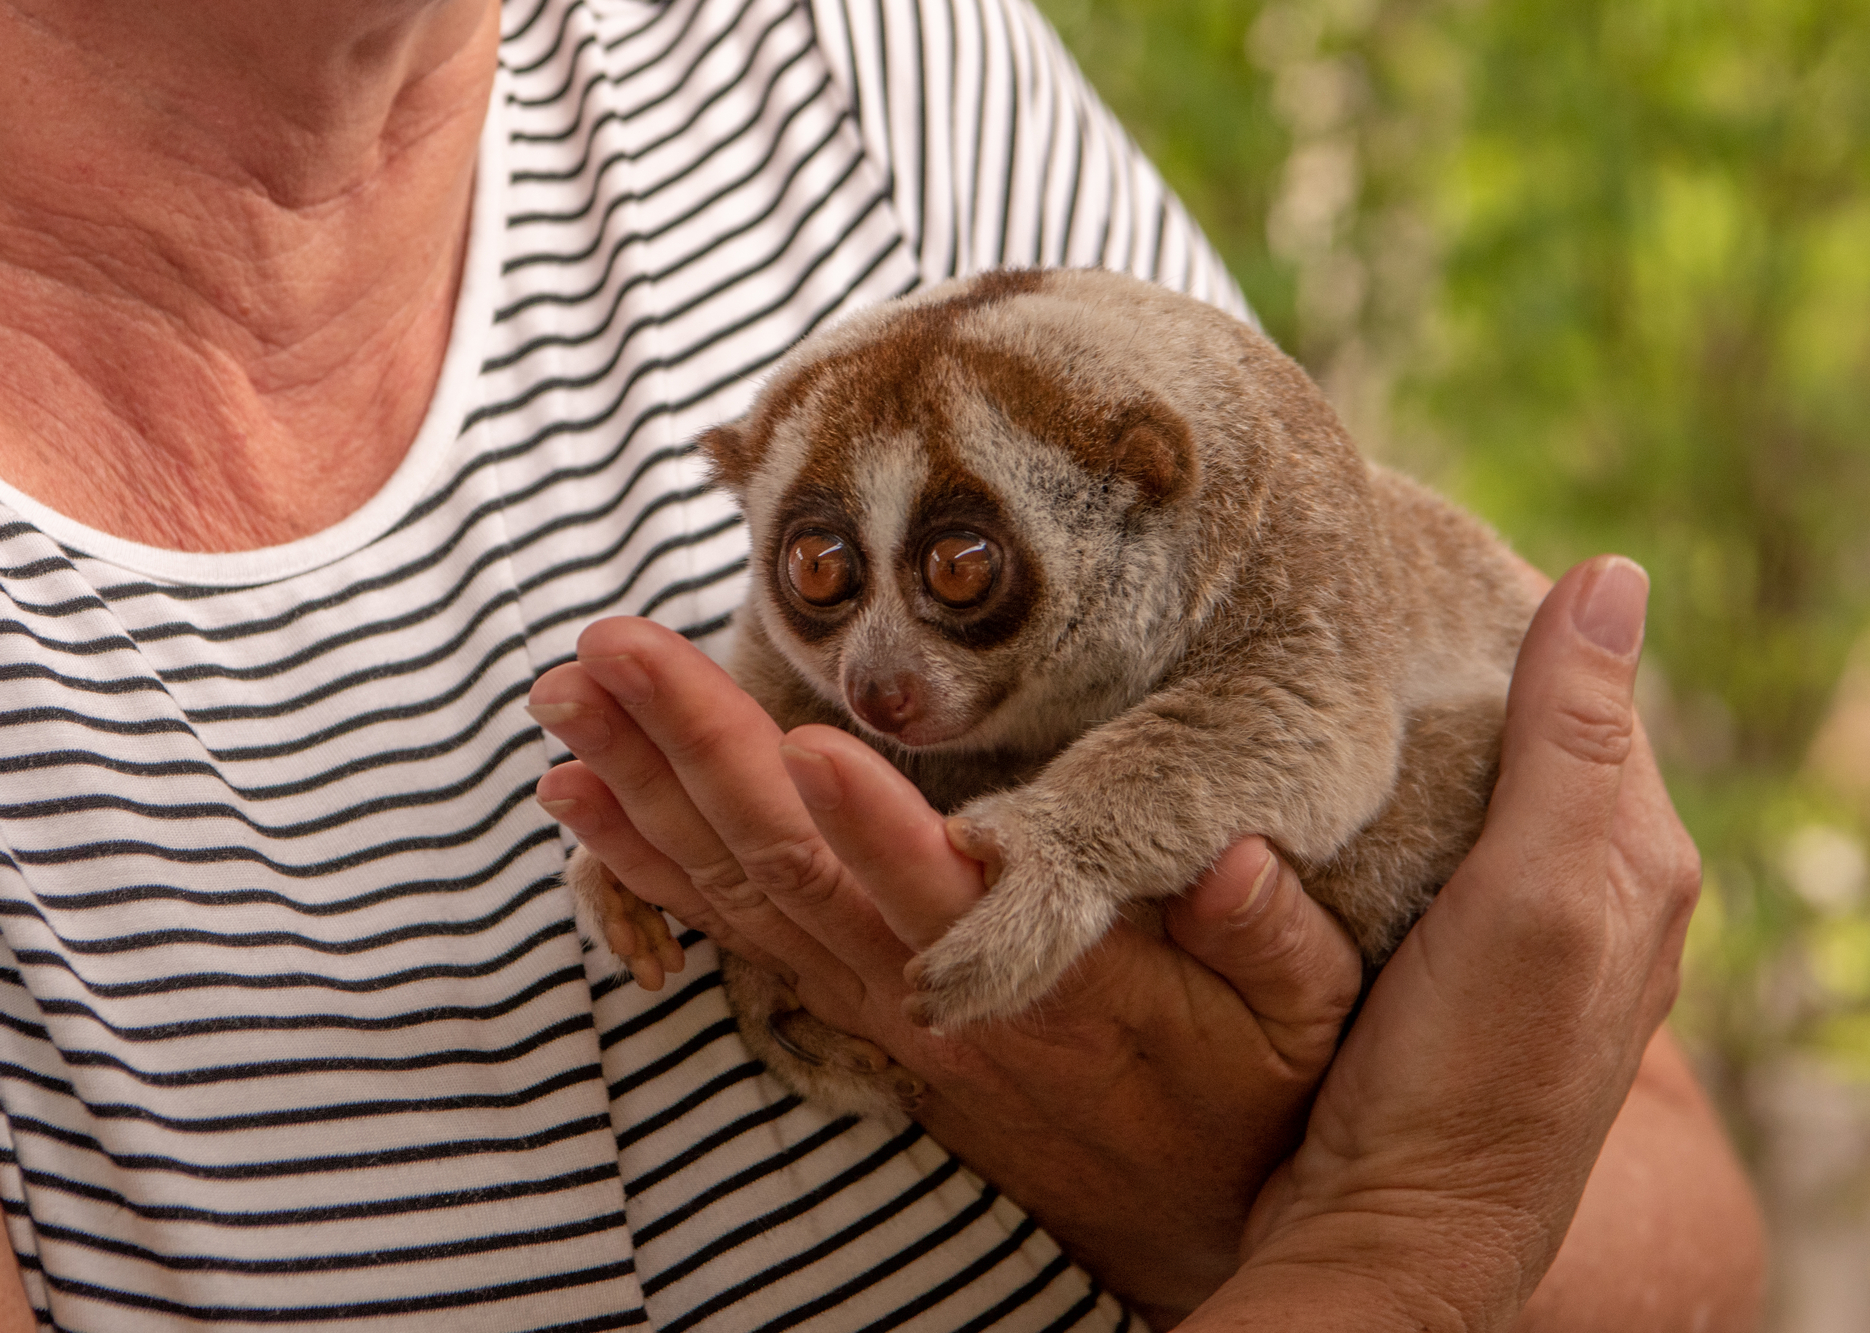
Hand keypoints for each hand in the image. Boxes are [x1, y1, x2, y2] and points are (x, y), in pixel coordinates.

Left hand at [528, 619, 1362, 1321]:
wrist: (1184, 1220)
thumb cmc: (1249, 1097)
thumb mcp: (1304, 1020)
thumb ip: (1270, 937)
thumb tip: (1236, 858)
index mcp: (1053, 979)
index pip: (946, 898)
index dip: (874, 827)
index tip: (807, 743)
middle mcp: (938, 992)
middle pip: (798, 872)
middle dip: (698, 755)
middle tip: (605, 653)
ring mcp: (882, 1005)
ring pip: (743, 894)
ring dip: (644, 796)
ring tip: (560, 703)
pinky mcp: (859, 1009)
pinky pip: (737, 931)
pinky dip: (650, 866)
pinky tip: (582, 806)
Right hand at [1184, 555, 1709, 1330]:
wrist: (1397, 1227)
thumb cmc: (1476, 1068)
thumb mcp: (1538, 890)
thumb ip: (1574, 742)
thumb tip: (1612, 575)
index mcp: (1637, 854)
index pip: (1589, 687)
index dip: (1511, 618)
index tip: (1408, 559)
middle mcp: (1593, 888)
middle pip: (1526, 736)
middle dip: (1451, 672)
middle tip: (1344, 612)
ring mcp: (1518, 932)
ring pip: (1470, 792)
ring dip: (1409, 740)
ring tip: (1323, 680)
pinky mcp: (1449, 966)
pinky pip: (1425, 851)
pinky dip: (1384, 806)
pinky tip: (1326, 787)